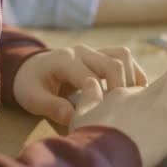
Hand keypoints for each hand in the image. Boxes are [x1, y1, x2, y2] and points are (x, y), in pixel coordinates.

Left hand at [13, 45, 146, 124]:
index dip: (102, 98)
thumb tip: (74, 117)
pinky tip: (135, 93)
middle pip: (113, 63)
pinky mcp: (102, 53)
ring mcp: (94, 50)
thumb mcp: (31, 98)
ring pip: (123, 55)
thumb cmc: (31, 85)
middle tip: (122, 112)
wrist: (31, 69)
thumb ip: (51, 107)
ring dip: (132, 77)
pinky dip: (133, 73)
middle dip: (122, 88)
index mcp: (64, 60)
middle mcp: (81, 51)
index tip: (105, 117)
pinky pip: (125, 57)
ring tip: (131, 101)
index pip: (92, 77)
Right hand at [70, 69, 166, 166]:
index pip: (144, 89)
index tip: (152, 116)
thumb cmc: (86, 141)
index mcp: (123, 95)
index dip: (152, 100)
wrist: (97, 156)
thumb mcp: (80, 114)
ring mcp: (160, 108)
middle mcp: (143, 96)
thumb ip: (87, 97)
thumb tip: (89, 81)